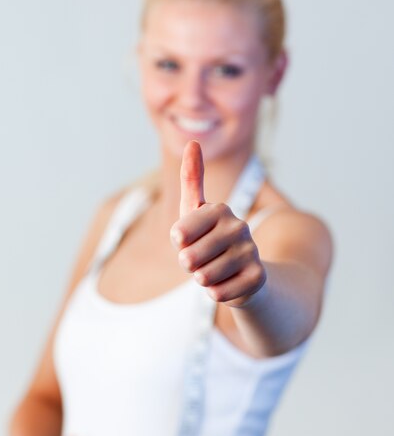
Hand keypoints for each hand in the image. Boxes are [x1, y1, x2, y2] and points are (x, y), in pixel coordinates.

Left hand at [170, 141, 266, 307]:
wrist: (244, 274)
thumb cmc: (210, 240)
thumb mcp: (195, 211)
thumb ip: (191, 179)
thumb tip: (193, 141)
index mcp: (220, 210)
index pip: (179, 233)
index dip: (177, 242)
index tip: (184, 239)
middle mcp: (239, 227)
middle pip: (189, 258)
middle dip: (188, 265)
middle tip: (198, 260)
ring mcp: (251, 252)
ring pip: (204, 277)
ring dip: (202, 279)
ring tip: (212, 271)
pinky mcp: (258, 277)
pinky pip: (220, 294)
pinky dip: (216, 293)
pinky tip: (226, 284)